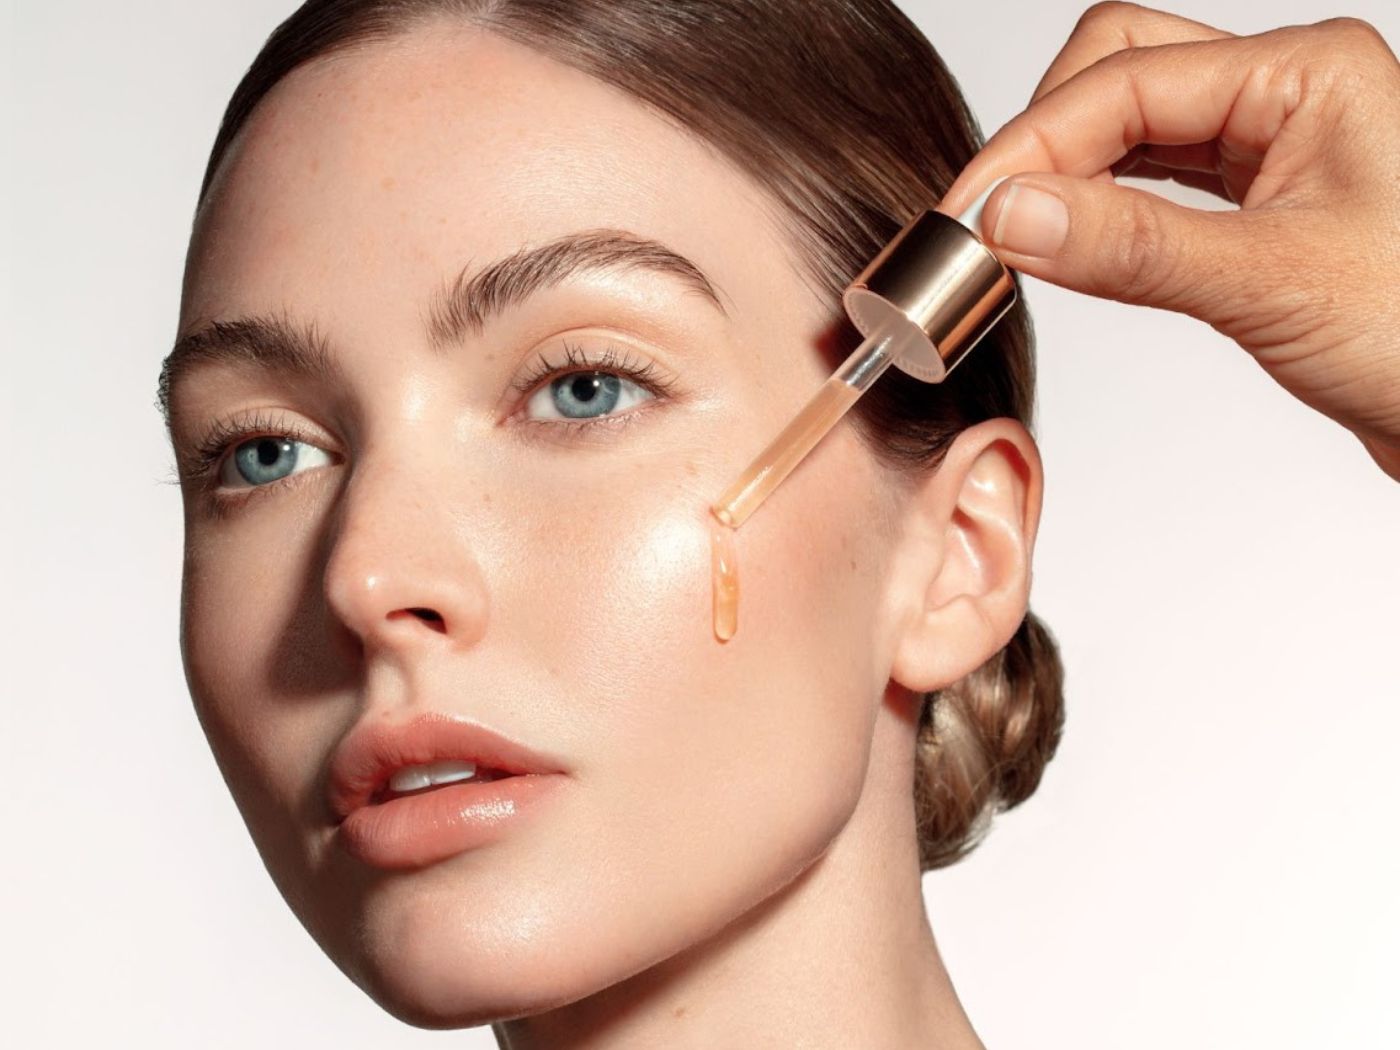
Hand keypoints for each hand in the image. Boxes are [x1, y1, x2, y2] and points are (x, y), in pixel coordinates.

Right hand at [937, 2, 1399, 480]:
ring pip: (1129, 130)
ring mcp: (1271, 151)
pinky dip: (1099, 213)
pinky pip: (1152, 186)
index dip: (1032, 148)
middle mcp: (1285, 97)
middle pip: (1117, 74)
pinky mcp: (1256, 211)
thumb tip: (1011, 217)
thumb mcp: (1271, 285)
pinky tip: (1068, 248)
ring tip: (1011, 240)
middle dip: (1043, 142)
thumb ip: (1132, 246)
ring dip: (1066, 177)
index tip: (968, 216)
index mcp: (1306, 76)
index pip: (1123, 80)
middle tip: (986, 222)